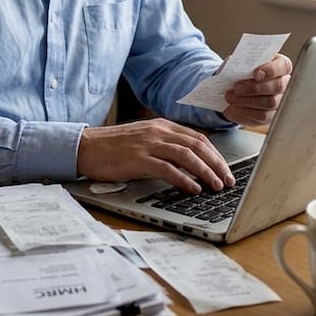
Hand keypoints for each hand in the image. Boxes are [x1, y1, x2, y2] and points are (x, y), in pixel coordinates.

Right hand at [76, 119, 234, 193]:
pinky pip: (168, 169)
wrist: (86, 147)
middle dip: (217, 164)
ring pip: (187, 155)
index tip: (225, 169)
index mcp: (162, 126)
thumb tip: (189, 162)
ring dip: (205, 171)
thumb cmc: (113, 147)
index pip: (198, 138)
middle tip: (228, 180)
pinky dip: (184, 179)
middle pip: (197, 145)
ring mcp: (148, 144)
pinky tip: (193, 188)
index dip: (215, 154)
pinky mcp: (138, 159)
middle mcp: (158, 132)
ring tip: (216, 186)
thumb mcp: (144, 139)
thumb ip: (164, 145)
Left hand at [222, 53, 291, 126]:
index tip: (256, 74)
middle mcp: (284, 83)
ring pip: (270, 103)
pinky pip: (261, 116)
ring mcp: (279, 101)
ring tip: (230, 97)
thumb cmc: (242, 71)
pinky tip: (233, 106)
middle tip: (237, 88)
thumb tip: (237, 69)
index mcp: (280, 65)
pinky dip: (245, 111)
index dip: (271, 70)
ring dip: (247, 101)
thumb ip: (243, 63)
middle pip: (277, 87)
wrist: (236, 87)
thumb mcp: (241, 63)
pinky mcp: (271, 115)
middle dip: (255, 88)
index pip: (283, 66)